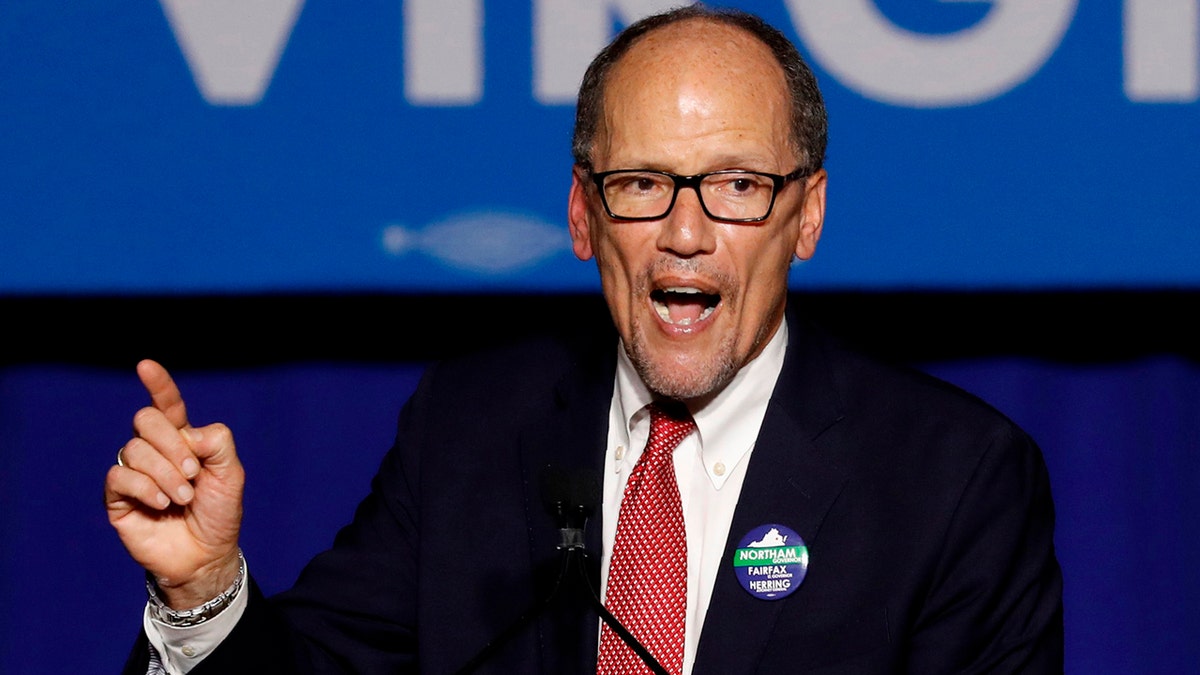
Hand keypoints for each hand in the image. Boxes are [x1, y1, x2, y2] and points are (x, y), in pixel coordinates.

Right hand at [105, 359, 244, 608]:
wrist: (206, 554)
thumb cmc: (219, 512)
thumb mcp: (231, 473)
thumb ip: (217, 442)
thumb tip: (187, 432)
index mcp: (182, 439)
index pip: (167, 405)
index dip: (158, 384)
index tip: (146, 365)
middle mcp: (155, 451)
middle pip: (146, 420)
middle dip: (173, 444)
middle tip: (193, 473)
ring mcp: (134, 473)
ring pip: (135, 449)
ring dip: (165, 474)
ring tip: (182, 497)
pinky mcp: (118, 497)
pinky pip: (120, 476)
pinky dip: (146, 488)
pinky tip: (163, 504)